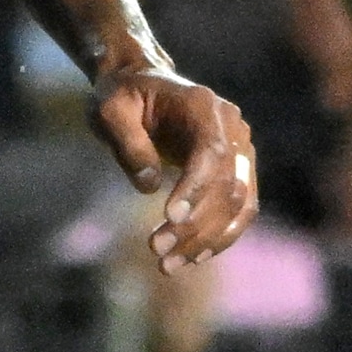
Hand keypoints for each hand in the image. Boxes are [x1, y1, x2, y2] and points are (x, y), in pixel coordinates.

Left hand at [94, 66, 260, 272]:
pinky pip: (240, 211)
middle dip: (196, 225)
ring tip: (169, 265)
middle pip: (228, 185)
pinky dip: (220, 237)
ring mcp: (241, 151)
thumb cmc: (122, 97)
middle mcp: (233, 128)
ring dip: (208, 239)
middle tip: (156, 251)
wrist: (142, 87)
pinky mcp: (239, 172)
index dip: (196, 189)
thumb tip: (149, 185)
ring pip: (240, 205)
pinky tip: (192, 258)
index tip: (169, 218)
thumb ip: (128, 142)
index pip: (212, 153)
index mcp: (204, 107)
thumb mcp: (110, 110)